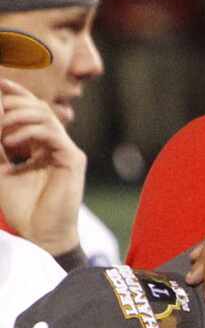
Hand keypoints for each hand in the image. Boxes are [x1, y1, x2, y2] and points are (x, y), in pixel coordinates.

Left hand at [0, 79, 84, 254]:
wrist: (42, 234)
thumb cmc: (24, 207)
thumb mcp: (1, 170)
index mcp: (44, 145)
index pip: (33, 110)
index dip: (16, 93)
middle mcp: (58, 144)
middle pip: (38, 107)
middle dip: (12, 104)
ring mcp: (68, 151)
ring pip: (45, 116)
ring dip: (18, 117)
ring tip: (0, 132)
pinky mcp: (73, 160)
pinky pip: (52, 134)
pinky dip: (29, 133)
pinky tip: (9, 143)